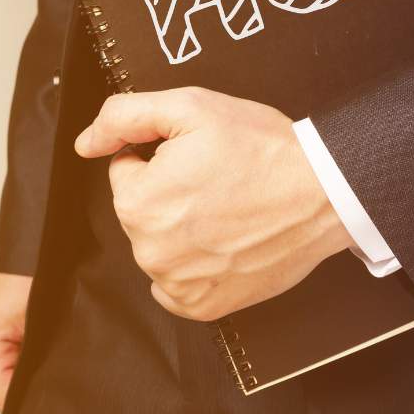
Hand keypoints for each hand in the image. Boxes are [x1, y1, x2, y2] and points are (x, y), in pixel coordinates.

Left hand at [75, 87, 352, 321]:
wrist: (326, 193)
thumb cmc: (265, 150)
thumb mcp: (193, 107)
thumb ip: (125, 116)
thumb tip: (87, 142)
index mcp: (138, 201)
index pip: (128, 171)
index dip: (164, 156)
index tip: (201, 155)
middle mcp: (150, 250)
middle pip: (144, 212)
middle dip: (172, 193)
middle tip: (221, 180)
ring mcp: (178, 283)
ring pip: (162, 247)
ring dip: (186, 230)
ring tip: (232, 210)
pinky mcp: (206, 306)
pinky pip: (178, 288)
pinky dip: (197, 268)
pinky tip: (227, 244)